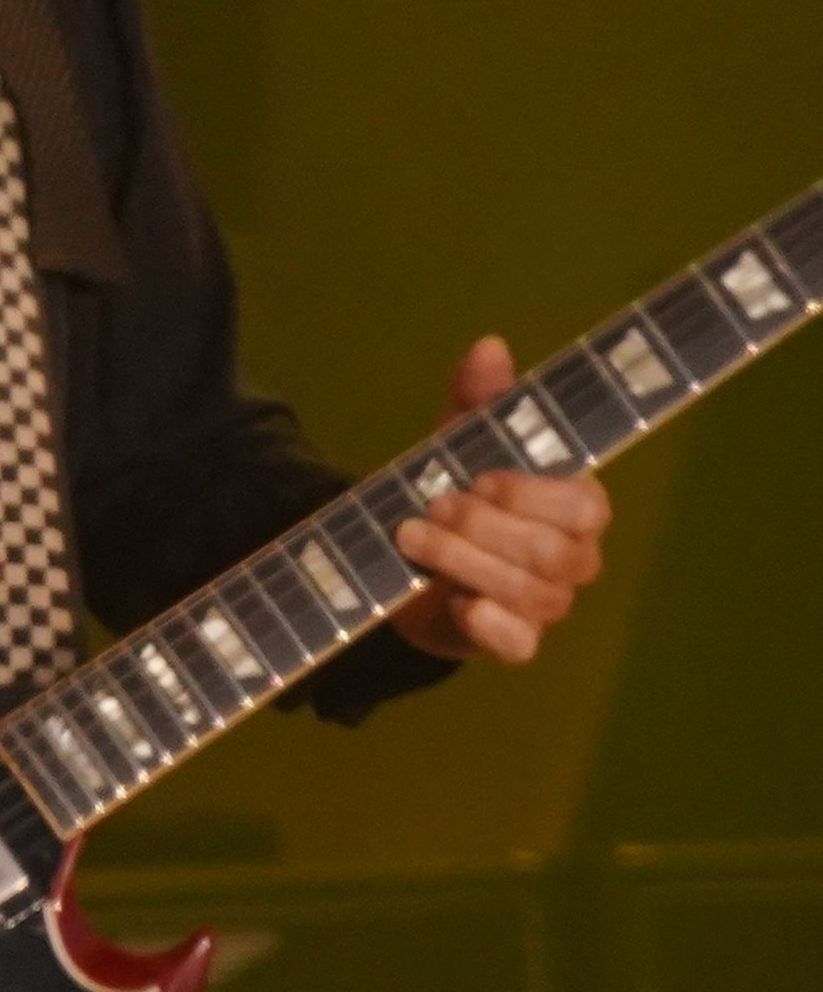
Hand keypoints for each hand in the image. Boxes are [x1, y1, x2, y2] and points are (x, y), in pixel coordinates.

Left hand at [394, 336, 606, 667]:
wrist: (407, 562)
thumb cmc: (454, 495)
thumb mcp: (458, 444)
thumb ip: (478, 400)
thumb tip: (489, 346)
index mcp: (576, 506)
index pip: (585, 506)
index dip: (527, 494)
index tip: (475, 478)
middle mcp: (576, 558)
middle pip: (551, 551)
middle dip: (481, 527)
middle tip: (429, 507)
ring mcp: (550, 604)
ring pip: (531, 594)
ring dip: (463, 563)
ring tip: (412, 538)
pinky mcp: (516, 642)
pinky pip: (520, 645)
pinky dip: (486, 624)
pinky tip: (454, 603)